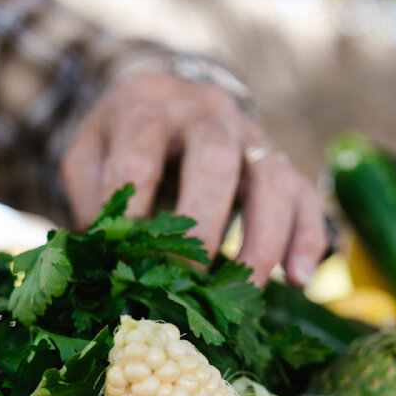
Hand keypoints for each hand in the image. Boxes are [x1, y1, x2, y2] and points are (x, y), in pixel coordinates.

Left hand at [60, 68, 327, 286]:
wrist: (163, 102)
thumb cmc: (119, 142)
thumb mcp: (88, 159)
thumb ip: (95, 203)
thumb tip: (112, 265)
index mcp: (147, 104)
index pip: (140, 156)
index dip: (134, 212)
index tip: (129, 261)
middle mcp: (205, 111)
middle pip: (214, 161)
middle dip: (204, 226)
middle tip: (190, 282)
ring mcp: (250, 134)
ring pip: (271, 180)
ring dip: (262, 240)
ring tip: (247, 292)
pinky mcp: (280, 162)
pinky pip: (305, 196)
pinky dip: (306, 239)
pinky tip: (297, 280)